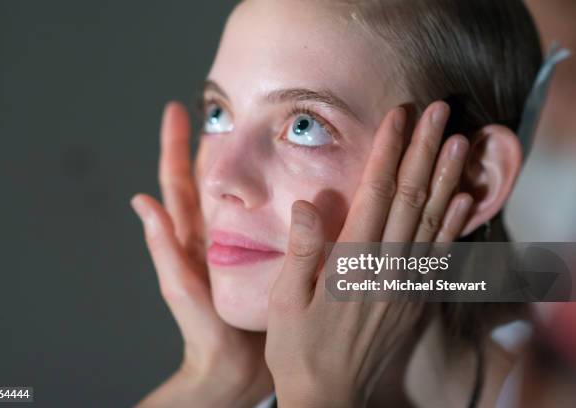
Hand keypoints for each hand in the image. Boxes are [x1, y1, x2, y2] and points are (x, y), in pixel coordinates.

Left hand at [131, 102, 271, 407]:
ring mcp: (236, 243)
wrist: (234, 367)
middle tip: (212, 110)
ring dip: (237, 161)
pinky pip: (267, 216)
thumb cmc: (204, 332)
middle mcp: (211, 234)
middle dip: (205, 143)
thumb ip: (165, 249)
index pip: (179, 182)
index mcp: (191, 237)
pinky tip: (288, 181)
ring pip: (236, 194)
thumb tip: (141, 202)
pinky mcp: (262, 255)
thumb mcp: (182, 287)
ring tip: (246, 133)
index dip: (175, 146)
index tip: (176, 111)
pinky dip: (271, 194)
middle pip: (206, 179)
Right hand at [265, 102, 472, 406]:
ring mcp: (405, 284)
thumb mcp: (284, 301)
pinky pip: (440, 256)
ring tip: (461, 142)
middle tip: (441, 112)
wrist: (331, 397)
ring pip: (431, 220)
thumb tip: (306, 204)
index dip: (388, 151)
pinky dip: (454, 224)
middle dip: (425, 150)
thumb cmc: (299, 349)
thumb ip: (300, 251)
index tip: (399, 116)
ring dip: (446, 178)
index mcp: (350, 263)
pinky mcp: (415, 300)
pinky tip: (463, 200)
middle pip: (409, 198)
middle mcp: (384, 268)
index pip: (375, 193)